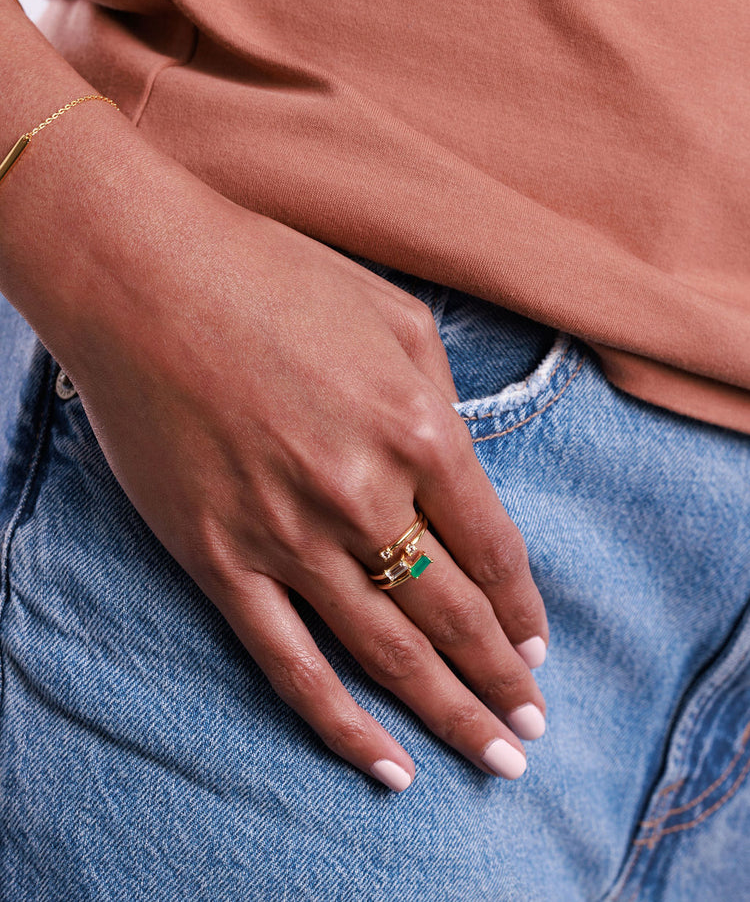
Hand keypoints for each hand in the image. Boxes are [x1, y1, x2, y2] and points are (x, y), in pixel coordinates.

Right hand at [1, 129, 548, 790]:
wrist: (145, 279)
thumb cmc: (275, 279)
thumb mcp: (396, 318)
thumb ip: (441, 402)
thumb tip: (461, 469)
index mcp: (417, 429)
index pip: (492, 550)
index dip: (522, 610)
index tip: (537, 648)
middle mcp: (362, 496)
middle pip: (454, 615)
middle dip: (502, 678)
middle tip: (532, 728)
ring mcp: (289, 537)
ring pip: (387, 653)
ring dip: (449, 713)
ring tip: (493, 759)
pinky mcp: (222, 561)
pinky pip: (290, 665)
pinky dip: (342, 725)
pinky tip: (387, 766)